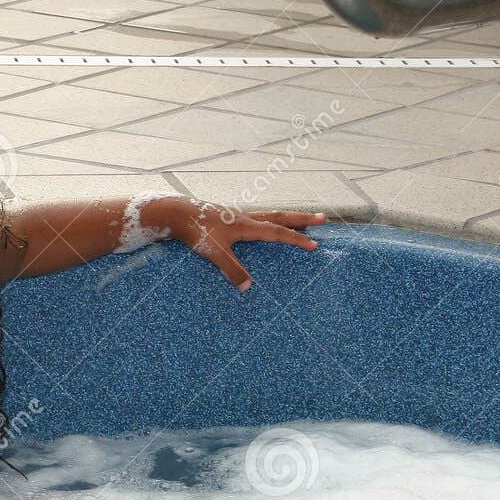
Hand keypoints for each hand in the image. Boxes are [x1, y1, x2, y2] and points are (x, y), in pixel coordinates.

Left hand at [164, 199, 324, 291]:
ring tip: (301, 220)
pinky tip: (263, 225)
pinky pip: (254, 218)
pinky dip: (267, 220)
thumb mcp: (213, 252)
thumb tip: (248, 287)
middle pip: (279, 217)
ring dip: (286, 218)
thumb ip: (231, 269)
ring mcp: (236, 215)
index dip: (296, 239)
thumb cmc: (195, 230)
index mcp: (245, 225)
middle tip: (323, 217)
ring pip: (268, 215)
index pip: (277, 233)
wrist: (175, 212)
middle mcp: (244, 217)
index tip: (315, 244)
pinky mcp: (227, 217)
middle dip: (302, 219)